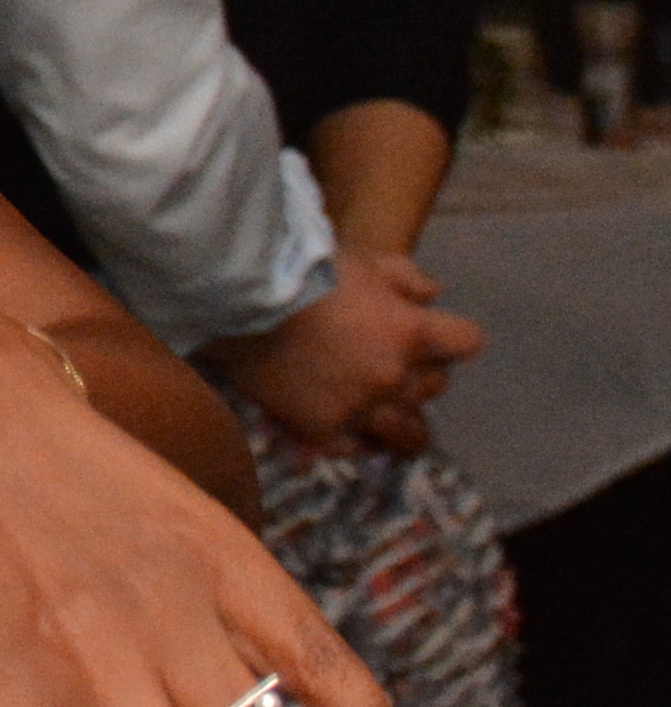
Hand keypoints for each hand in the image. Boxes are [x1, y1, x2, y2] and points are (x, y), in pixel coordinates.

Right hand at [210, 245, 481, 453]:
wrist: (239, 297)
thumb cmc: (303, 268)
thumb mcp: (362, 259)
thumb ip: (406, 277)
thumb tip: (433, 296)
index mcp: (410, 332)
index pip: (467, 343)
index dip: (453, 338)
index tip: (436, 335)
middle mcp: (394, 376)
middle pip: (436, 387)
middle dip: (420, 373)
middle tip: (395, 364)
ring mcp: (359, 406)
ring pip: (407, 433)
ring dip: (403, 421)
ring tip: (387, 416)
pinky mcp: (322, 427)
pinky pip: (356, 446)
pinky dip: (355, 438)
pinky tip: (346, 426)